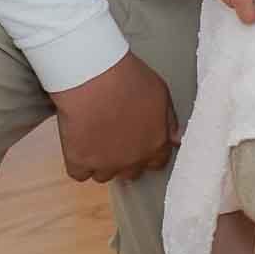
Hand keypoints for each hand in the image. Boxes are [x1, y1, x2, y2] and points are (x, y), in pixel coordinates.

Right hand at [49, 52, 179, 183]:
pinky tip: (79, 143)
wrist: (95, 79)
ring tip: (95, 137)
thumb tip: (176, 140)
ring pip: (104, 174)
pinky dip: (78, 162)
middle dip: (125, 158)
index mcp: (156, 144)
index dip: (148, 152)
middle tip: (115, 137)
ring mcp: (105, 164)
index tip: (139, 143)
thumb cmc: (128, 80)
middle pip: (131, 171)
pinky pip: (79, 173)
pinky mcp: (79, 162)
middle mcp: (133, 160)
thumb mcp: (161, 95)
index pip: (157, 162)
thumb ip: (169, 122)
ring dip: (100, 161)